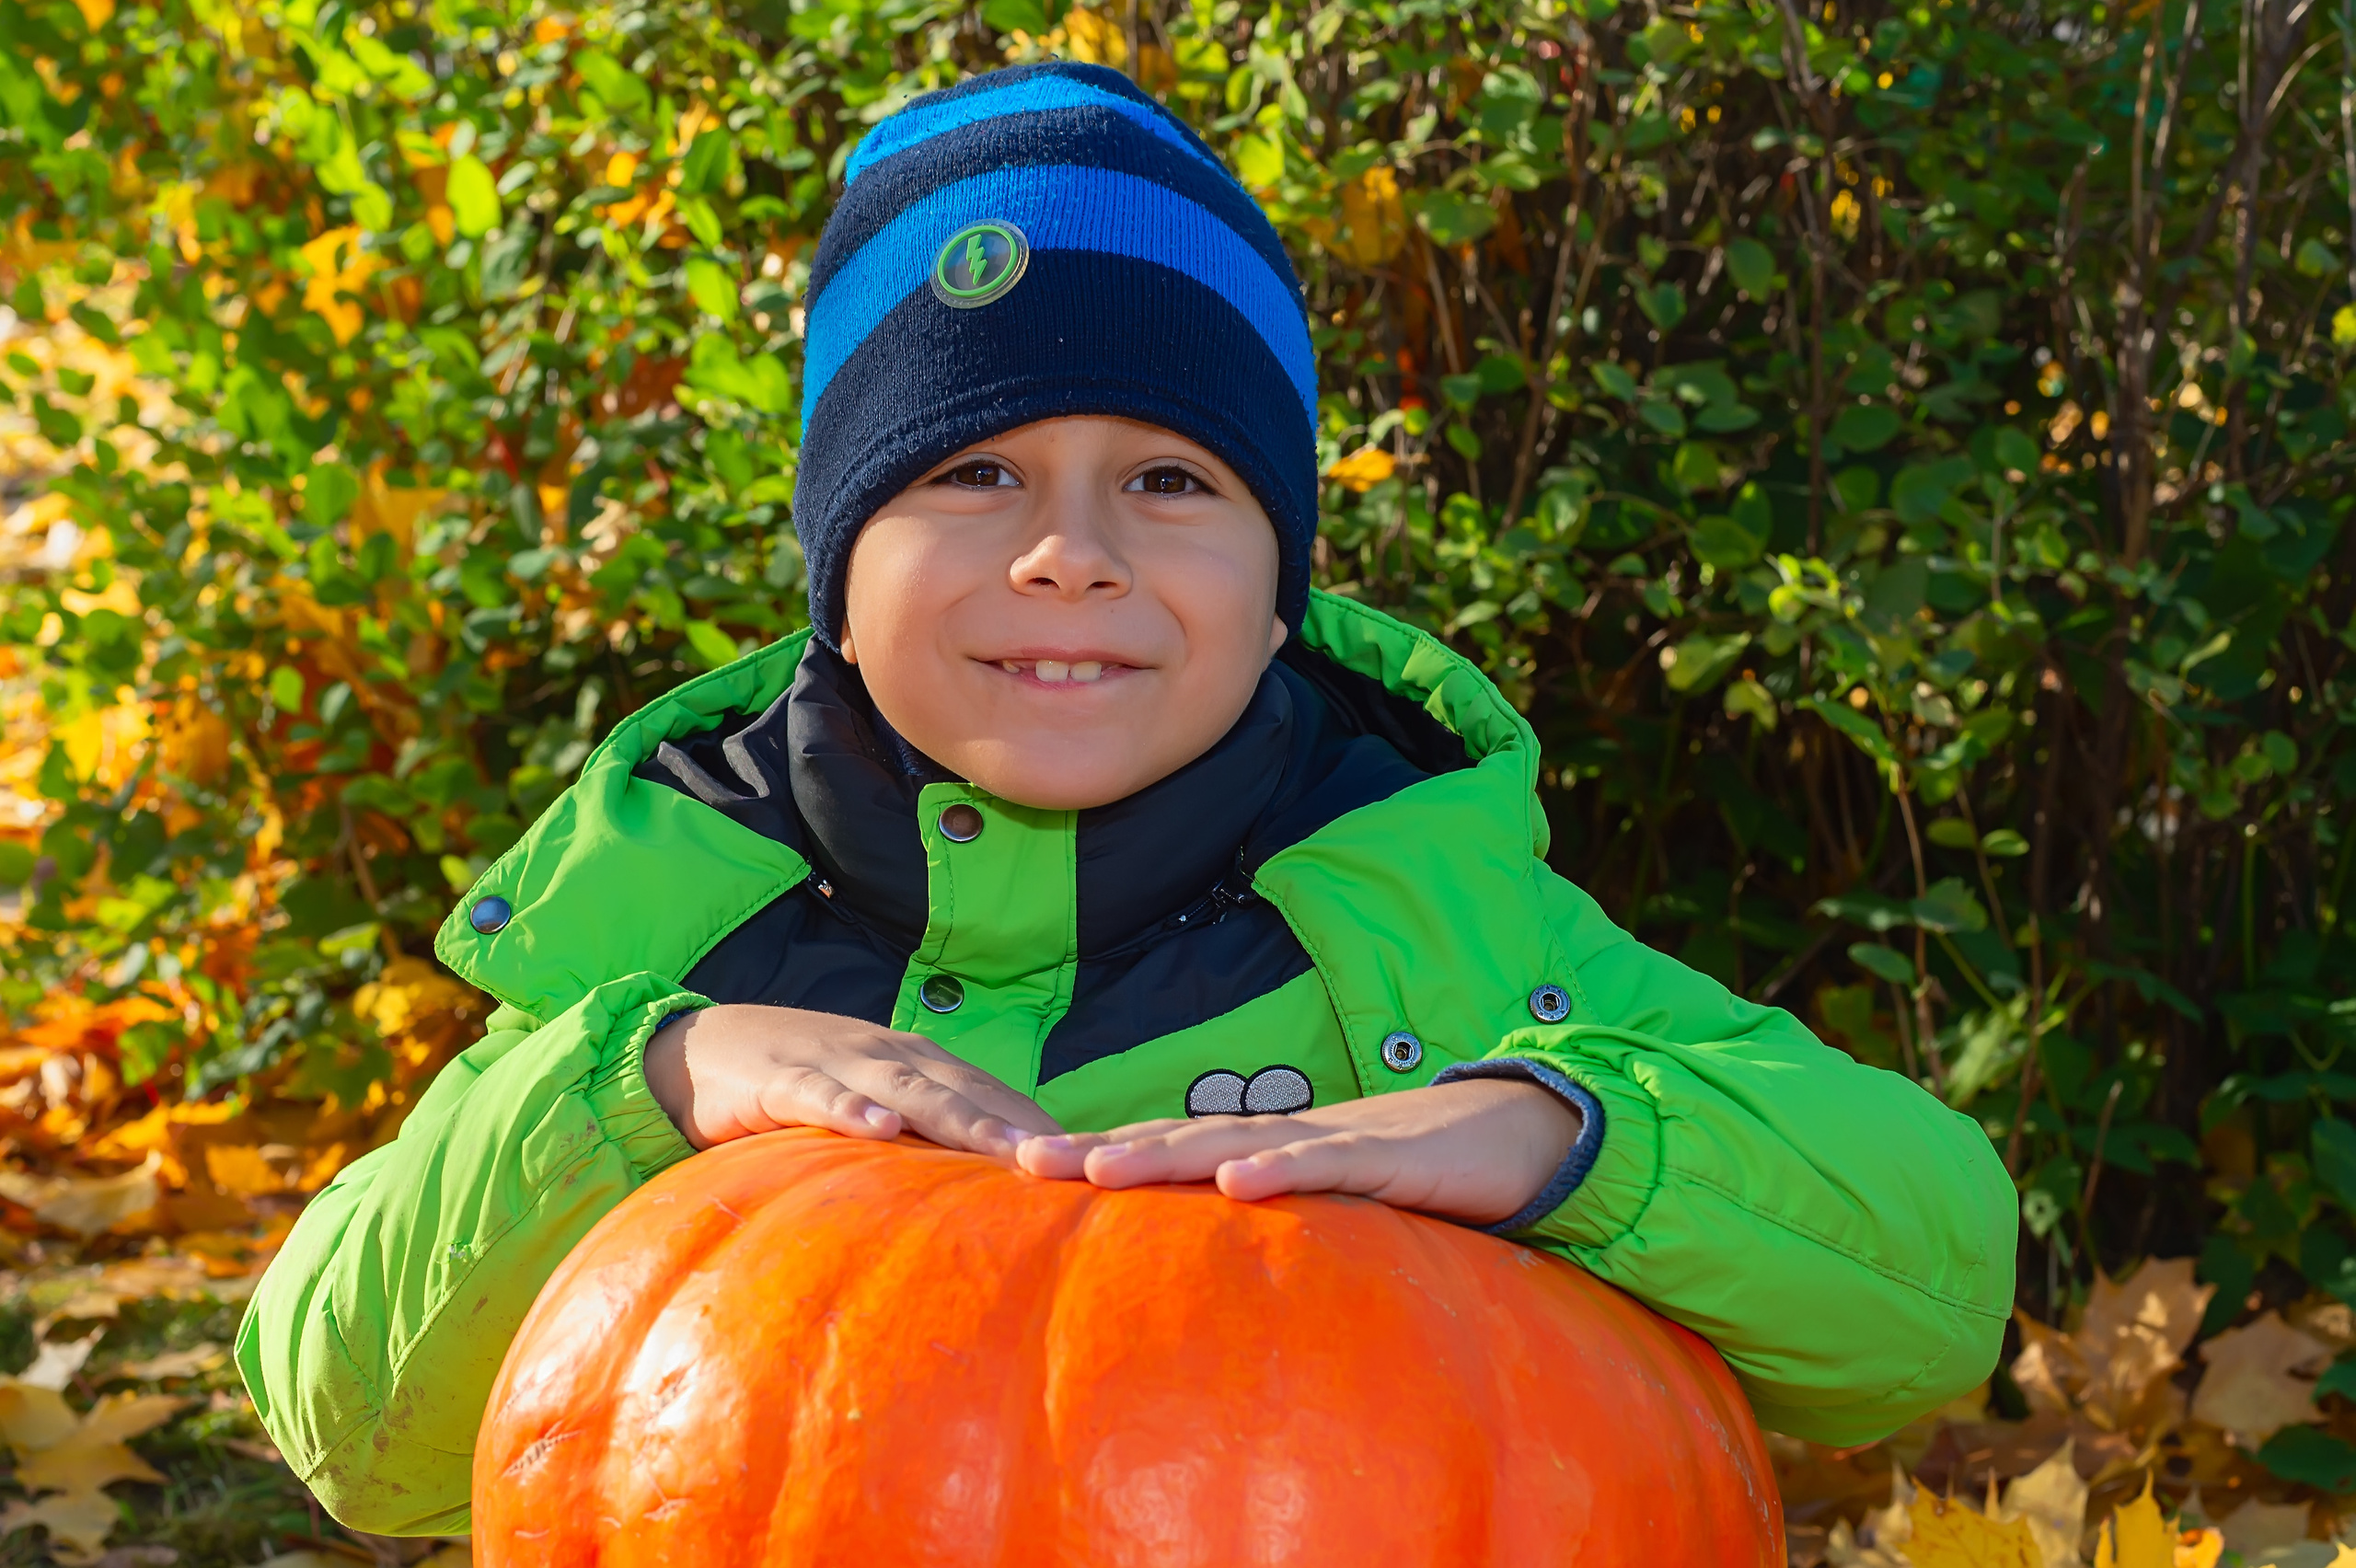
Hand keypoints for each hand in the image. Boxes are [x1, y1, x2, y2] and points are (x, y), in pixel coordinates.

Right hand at [642, 1004, 1062, 1157]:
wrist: (705, 1048)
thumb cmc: (805, 1089)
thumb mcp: (870, 1112)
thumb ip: (921, 1146)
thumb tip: (988, 1201)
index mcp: (919, 1067)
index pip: (994, 1097)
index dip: (1042, 1128)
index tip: (1097, 1165)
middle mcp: (890, 1058)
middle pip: (966, 1093)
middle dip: (1020, 1128)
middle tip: (1072, 1165)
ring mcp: (839, 1065)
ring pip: (908, 1090)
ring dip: (959, 1120)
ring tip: (1006, 1153)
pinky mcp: (781, 1080)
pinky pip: (819, 1095)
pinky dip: (850, 1110)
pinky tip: (878, 1129)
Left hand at [1013, 1077, 1580, 1226]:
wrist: (1522, 1132)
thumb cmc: (1423, 1172)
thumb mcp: (1337, 1205)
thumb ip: (1280, 1224)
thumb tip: (1216, 1258)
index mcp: (1271, 1147)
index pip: (1169, 1148)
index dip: (1099, 1154)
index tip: (1022, 1171)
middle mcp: (1287, 1136)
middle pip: (1178, 1137)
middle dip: (1099, 1150)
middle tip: (1020, 1163)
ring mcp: (1334, 1140)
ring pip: (1234, 1142)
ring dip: (1162, 1154)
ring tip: (1097, 1168)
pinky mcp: (1387, 1158)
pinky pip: (1326, 1164)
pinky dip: (1279, 1168)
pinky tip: (1235, 1181)